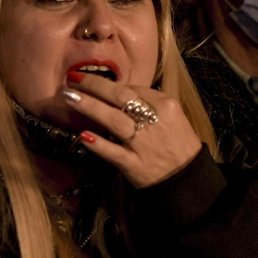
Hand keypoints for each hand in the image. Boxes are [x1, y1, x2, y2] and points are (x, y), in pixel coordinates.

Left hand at [59, 73, 202, 188]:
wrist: (188, 178)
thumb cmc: (178, 143)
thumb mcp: (172, 116)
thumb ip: (149, 103)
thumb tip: (117, 91)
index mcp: (165, 106)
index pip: (132, 89)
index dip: (107, 83)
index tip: (88, 78)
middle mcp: (154, 121)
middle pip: (120, 98)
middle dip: (94, 86)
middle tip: (72, 79)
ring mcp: (144, 144)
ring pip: (114, 121)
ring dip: (90, 107)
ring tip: (69, 98)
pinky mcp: (135, 165)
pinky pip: (114, 153)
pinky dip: (99, 144)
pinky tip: (83, 136)